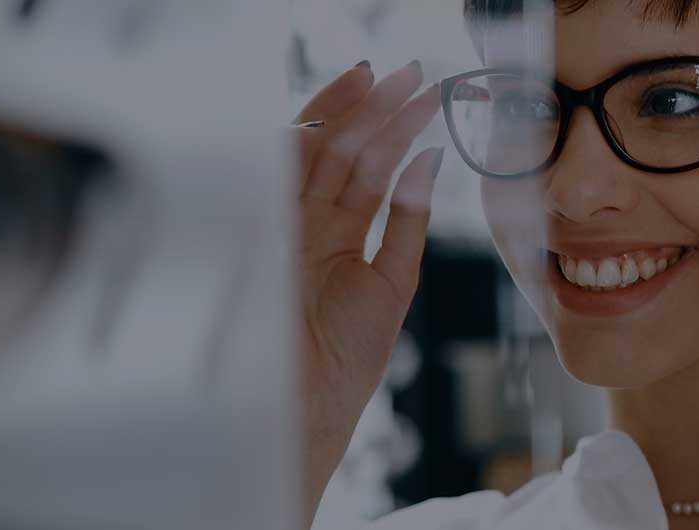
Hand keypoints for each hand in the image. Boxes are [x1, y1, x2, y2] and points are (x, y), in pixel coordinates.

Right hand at [289, 60, 442, 515]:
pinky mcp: (267, 238)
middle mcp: (307, 224)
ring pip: (318, 156)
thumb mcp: (392, 281)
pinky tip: (351, 125)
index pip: (362, 164)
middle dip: (375, 108)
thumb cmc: (344, 360)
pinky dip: (314, 151)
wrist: (302, 410)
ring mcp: (284, 227)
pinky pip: (286, 182)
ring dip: (354, 117)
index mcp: (335, 234)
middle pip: (342, 149)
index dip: (388, 125)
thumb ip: (409, 220)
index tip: (418, 91)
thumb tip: (431, 161)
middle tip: (410, 73)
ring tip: (391, 84)